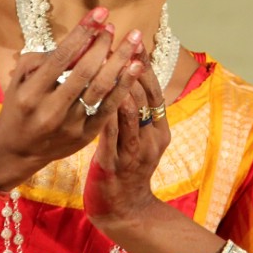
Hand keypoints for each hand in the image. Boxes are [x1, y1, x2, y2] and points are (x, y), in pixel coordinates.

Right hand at [0, 8, 144, 188]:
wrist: (16, 150)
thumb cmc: (19, 106)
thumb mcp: (19, 79)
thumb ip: (44, 58)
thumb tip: (78, 40)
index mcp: (31, 93)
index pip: (62, 57)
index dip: (83, 33)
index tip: (100, 13)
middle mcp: (51, 110)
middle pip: (85, 72)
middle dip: (103, 45)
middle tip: (115, 27)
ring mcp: (70, 125)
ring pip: (101, 89)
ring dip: (120, 62)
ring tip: (134, 41)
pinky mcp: (85, 136)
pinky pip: (109, 108)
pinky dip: (124, 86)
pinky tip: (135, 68)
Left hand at [84, 53, 169, 230]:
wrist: (124, 209)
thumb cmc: (127, 169)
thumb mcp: (139, 139)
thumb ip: (135, 113)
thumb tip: (126, 78)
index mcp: (160, 130)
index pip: (155, 91)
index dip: (145, 66)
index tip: (134, 43)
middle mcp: (152, 139)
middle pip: (144, 96)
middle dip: (131, 67)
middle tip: (118, 43)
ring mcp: (135, 151)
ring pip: (129, 110)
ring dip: (117, 83)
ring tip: (106, 60)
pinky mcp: (114, 162)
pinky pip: (110, 131)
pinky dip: (103, 109)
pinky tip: (92, 93)